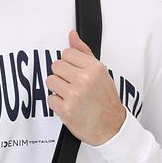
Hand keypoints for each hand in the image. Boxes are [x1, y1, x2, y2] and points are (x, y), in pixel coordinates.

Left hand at [46, 29, 126, 145]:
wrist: (111, 127)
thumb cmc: (106, 101)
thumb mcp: (100, 73)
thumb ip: (84, 53)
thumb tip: (72, 35)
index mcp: (94, 69)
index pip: (67, 53)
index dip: (69, 63)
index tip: (74, 72)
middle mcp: (84, 80)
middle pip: (56, 65)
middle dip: (61, 75)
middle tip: (71, 84)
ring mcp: (74, 95)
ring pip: (50, 81)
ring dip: (57, 89)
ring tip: (70, 95)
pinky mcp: (65, 110)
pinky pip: (50, 98)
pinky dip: (57, 103)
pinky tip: (68, 105)